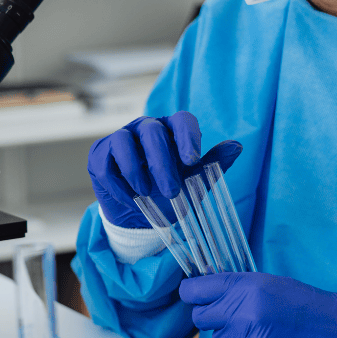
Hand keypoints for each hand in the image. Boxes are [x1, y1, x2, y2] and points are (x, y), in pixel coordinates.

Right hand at [88, 111, 241, 227]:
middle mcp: (145, 128)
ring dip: (136, 171)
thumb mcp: (194, 182)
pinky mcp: (99, 156)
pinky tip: (129, 198)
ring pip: (124, 141)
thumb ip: (213, 164)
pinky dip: (118, 184)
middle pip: (152, 131)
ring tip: (146, 193)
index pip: (181, 120)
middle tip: (170, 191)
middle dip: (162, 163)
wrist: (139, 217)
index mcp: (171, 130)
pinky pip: (105, 164)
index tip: (192, 160)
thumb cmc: (169, 193)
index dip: (188, 136)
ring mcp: (120, 139)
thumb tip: (237, 146)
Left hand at [179, 272, 336, 337]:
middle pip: (201, 318)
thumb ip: (236, 287)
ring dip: (235, 336)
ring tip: (263, 329)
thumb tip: (205, 287)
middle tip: (233, 315)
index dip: (192, 293)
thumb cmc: (306, 304)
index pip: (194, 291)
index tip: (194, 296)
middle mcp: (243, 314)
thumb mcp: (269, 283)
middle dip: (212, 317)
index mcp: (245, 288)